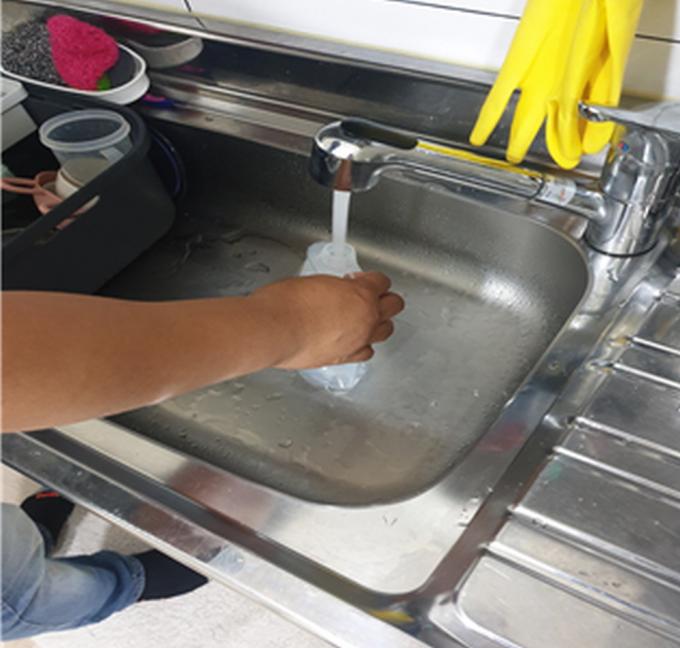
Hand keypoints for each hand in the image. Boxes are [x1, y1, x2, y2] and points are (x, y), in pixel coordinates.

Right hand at [249, 272, 403, 369]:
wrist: (274, 330)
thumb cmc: (287, 304)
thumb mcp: (314, 282)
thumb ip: (333, 287)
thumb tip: (333, 290)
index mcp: (361, 294)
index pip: (381, 281)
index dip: (371, 279)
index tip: (360, 279)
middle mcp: (366, 318)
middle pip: (394, 305)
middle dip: (384, 299)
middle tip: (370, 296)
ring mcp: (358, 341)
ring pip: (385, 331)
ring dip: (378, 323)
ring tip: (365, 319)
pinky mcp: (344, 359)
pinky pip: (366, 352)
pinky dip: (362, 345)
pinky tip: (352, 340)